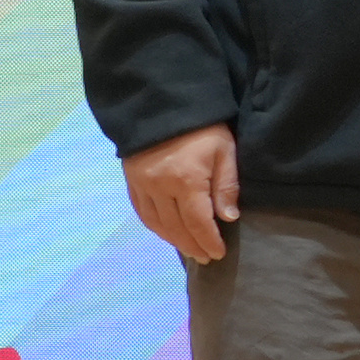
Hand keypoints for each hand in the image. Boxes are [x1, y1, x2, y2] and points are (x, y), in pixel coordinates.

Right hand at [124, 123, 238, 265]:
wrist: (163, 101)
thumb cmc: (203, 126)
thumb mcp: (224, 150)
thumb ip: (226, 186)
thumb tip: (228, 219)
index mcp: (186, 180)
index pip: (197, 222)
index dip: (208, 240)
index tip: (218, 253)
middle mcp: (159, 187)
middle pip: (176, 227)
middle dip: (192, 245)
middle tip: (206, 258)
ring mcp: (142, 184)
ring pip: (156, 223)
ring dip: (173, 240)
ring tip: (189, 249)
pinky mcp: (131, 180)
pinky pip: (142, 211)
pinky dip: (155, 226)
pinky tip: (165, 232)